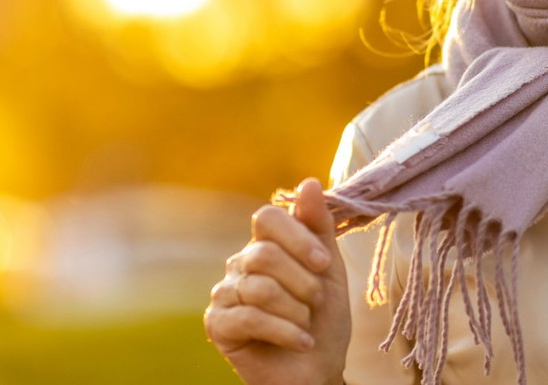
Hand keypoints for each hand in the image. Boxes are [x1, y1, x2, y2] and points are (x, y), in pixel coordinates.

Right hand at [205, 178, 350, 384]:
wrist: (317, 370)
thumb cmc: (323, 319)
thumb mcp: (330, 269)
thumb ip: (319, 226)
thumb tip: (309, 182)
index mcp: (265, 244)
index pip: (267, 217)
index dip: (297, 237)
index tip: (323, 263)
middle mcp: (240, 263)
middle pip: (265, 254)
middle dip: (303, 282)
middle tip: (316, 302)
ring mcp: (225, 293)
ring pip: (259, 288)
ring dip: (296, 312)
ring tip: (306, 325)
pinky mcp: (217, 324)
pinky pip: (249, 317)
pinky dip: (284, 332)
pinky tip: (300, 342)